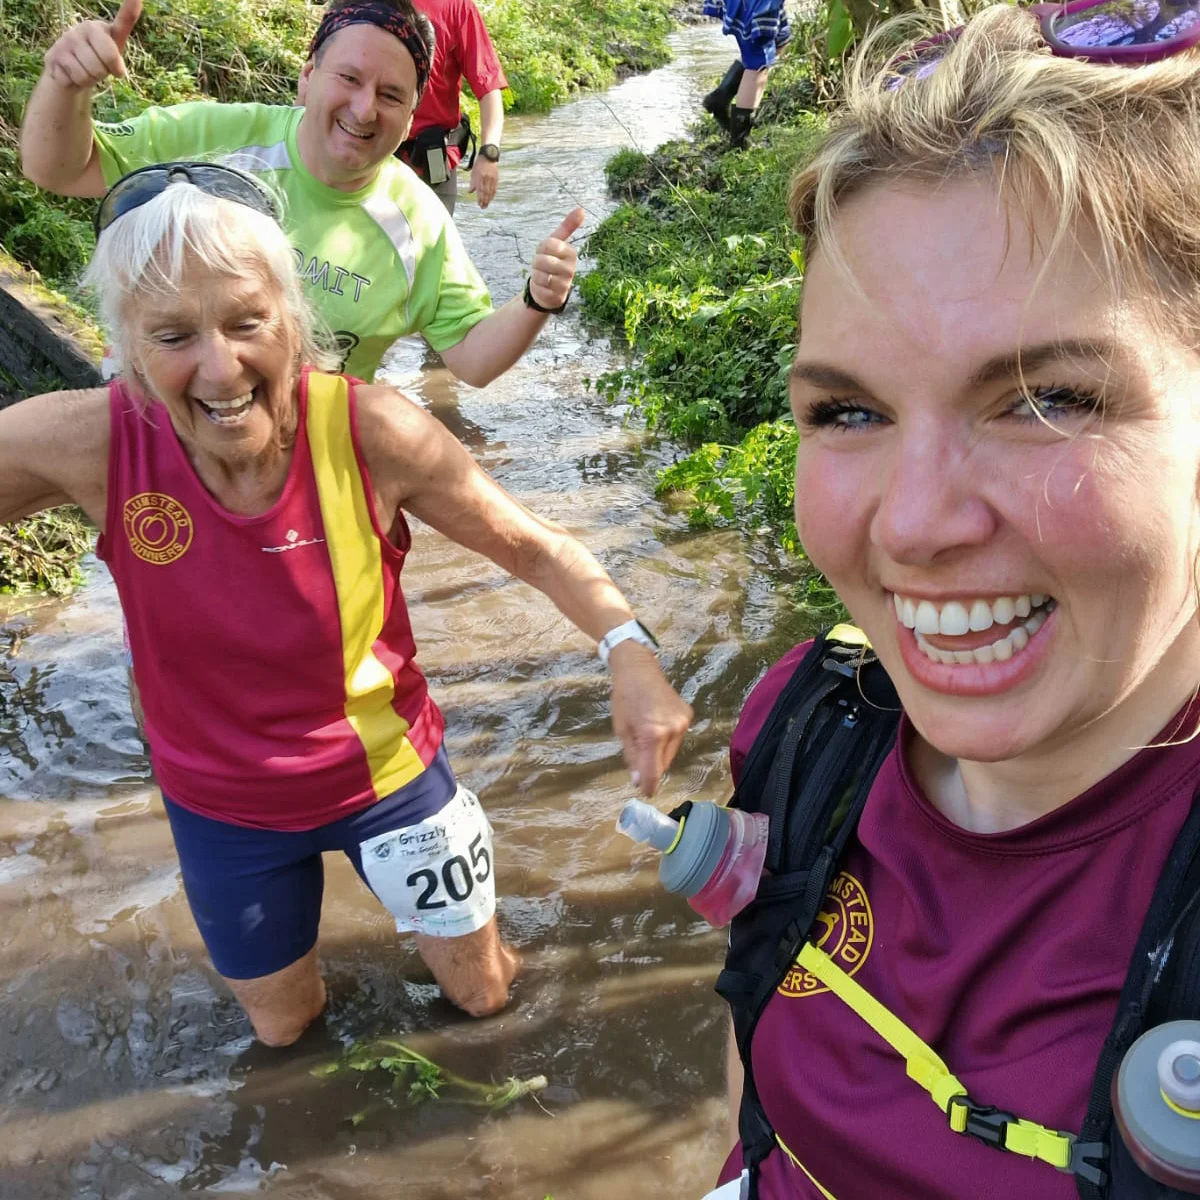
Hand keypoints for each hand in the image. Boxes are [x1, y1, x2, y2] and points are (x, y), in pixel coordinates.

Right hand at [44, 0, 141, 89]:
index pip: (122, 22)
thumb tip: (121, 64)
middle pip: (107, 61)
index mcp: (101, 28)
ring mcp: (66, 40)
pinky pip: (76, 79)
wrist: (68, 73)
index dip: (130, 10)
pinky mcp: (54, 55)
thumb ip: (118, 56)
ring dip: (89, 79)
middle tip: (97, 68)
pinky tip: (71, 74)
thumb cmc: (96, 62)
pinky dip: (77, 83)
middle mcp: (83, 29)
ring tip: (84, 70)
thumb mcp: (113, 56)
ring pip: (90, 73)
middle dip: (104, 73)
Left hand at [468, 157, 498, 207]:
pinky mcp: (496, 179)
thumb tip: (470, 192)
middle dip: (484, 201)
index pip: (480, 191)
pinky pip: (494, 188)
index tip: (479, 204)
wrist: (488, 156)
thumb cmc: (479, 165)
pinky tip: (491, 198)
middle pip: (486, 193)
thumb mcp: (473, 173)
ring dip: (489, 199)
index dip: (480, 198)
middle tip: (483, 207)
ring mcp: (492, 179)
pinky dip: (493, 194)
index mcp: (480, 178)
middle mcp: (486, 179)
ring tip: (487, 205)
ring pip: (491, 192)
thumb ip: (472, 183)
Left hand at [527, 207, 583, 312]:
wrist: (548, 288)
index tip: (545, 253)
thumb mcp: (556, 242)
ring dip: (536, 276)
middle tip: (542, 267)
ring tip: (543, 277)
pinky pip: (539, 288)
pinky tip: (543, 288)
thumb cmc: (551, 262)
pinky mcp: (557, 297)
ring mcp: (565, 284)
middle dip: (536, 264)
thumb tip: (581, 209)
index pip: (547, 244)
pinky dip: (537, 288)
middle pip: (541, 260)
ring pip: (539, 275)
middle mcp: (571, 269)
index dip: (540, 249)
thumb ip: (568, 226)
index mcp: (571, 253)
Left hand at [608, 642, 692, 796]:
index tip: (646, 793)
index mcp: (652, 734)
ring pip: (671, 752)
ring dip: (660, 754)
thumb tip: (639, 781)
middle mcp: (673, 730)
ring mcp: (683, 722)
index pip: (654, 771)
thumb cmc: (624, 699)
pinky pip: (677, 738)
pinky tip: (656, 729)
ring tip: (647, 740)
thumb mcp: (622, 730)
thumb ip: (632, 757)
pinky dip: (667, 740)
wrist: (639, 669)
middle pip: (664, 763)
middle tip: (639, 762)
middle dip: (652, 767)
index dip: (650, 785)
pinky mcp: (688, 716)